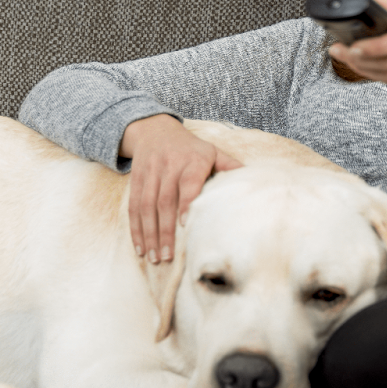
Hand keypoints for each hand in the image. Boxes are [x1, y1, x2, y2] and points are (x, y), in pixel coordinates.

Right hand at [119, 114, 242, 262]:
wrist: (155, 130)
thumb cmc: (191, 148)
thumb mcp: (212, 151)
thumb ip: (230, 166)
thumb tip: (253, 181)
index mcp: (192, 161)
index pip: (188, 183)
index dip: (186, 203)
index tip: (185, 225)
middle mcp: (169, 166)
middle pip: (164, 201)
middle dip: (165, 231)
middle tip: (168, 256)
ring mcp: (150, 173)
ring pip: (146, 207)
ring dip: (149, 234)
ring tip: (154, 257)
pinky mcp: (136, 180)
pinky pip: (133, 206)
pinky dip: (135, 229)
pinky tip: (140, 247)